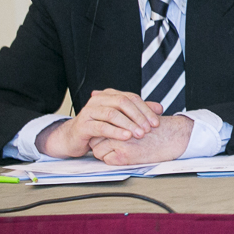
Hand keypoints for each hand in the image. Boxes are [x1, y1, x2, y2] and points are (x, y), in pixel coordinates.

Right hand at [38, 89, 162, 158]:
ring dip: (128, 124)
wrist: (74, 138)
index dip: (146, 109)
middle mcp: (98, 100)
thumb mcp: (121, 119)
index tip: (156, 123)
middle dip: (138, 116)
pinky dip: (115, 132)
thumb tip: (160, 108)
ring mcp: (89, 111)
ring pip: (112, 114)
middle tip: (148, 129)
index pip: (132, 98)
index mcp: (109, 95)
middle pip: (123, 103)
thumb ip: (139, 112)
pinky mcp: (83, 125)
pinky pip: (101, 127)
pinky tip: (126, 137)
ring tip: (139, 134)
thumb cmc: (99, 127)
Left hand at [87, 114, 193, 164]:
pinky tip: (125, 156)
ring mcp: (120, 142)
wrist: (175, 137)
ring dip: (105, 152)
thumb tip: (104, 98)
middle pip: (95, 137)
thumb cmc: (159, 128)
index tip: (110, 135)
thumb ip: (123, 112)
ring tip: (120, 150)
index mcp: (122, 116)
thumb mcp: (141, 114)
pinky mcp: (124, 155)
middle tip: (113, 143)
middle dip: (101, 141)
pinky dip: (113, 160)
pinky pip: (107, 160)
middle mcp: (119, 128)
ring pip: (98, 150)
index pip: (100, 125)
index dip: (104, 131)